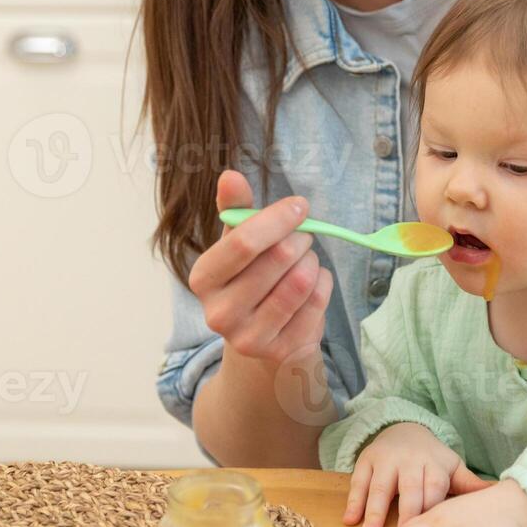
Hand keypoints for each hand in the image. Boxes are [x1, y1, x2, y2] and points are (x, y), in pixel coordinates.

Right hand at [189, 170, 333, 367]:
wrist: (260, 339)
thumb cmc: (249, 280)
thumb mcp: (237, 244)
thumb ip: (235, 209)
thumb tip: (230, 175)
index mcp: (203, 279)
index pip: (244, 242)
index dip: (278, 219)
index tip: (300, 206)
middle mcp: (219, 313)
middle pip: (279, 258)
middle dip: (301, 238)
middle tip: (304, 237)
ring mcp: (250, 338)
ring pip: (302, 281)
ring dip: (313, 261)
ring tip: (306, 260)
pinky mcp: (282, 351)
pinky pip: (318, 301)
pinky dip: (323, 283)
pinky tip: (314, 283)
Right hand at [346, 422, 489, 526]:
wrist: (404, 427)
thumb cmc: (432, 459)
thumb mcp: (452, 468)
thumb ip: (470, 484)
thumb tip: (501, 494)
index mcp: (434, 465)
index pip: (434, 490)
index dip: (431, 513)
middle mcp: (410, 461)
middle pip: (409, 489)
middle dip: (404, 515)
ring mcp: (386, 460)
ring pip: (380, 485)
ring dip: (374, 510)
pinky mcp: (366, 459)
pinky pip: (358, 481)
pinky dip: (354, 500)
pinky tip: (350, 520)